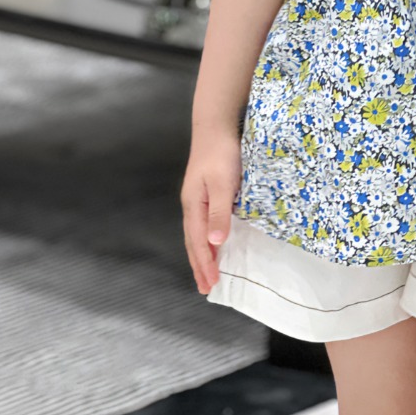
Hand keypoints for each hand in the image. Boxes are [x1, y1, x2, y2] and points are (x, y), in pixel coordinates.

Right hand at [181, 128, 242, 293]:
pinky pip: (204, 224)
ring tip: (207, 273)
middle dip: (199, 266)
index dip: (204, 265)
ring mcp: (197, 199)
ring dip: (202, 255)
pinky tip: (215, 243)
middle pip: (193, 242)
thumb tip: (215, 243)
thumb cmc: (221, 153)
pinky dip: (207, 240)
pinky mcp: (206, 193)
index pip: (198, 243)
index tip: (211, 286)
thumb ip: (219, 212)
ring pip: (197, 234)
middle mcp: (193, 206)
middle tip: (206, 288)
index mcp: (194, 206)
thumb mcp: (222, 183)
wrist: (216, 126)